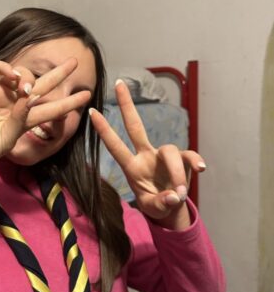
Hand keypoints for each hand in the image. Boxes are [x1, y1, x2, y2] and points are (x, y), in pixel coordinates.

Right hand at [0, 57, 91, 176]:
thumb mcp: (8, 140)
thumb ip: (20, 120)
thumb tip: (30, 97)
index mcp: (24, 119)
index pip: (52, 108)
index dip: (69, 102)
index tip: (87, 95)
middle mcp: (14, 103)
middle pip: (42, 84)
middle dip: (59, 74)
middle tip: (75, 62)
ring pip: (21, 73)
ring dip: (28, 76)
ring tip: (25, 88)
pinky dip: (7, 67)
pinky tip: (12, 77)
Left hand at [88, 80, 205, 223]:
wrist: (172, 208)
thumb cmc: (156, 205)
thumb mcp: (153, 208)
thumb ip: (161, 203)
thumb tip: (174, 196)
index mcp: (132, 168)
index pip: (115, 146)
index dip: (104, 131)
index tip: (91, 112)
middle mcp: (146, 156)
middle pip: (135, 127)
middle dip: (126, 105)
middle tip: (118, 83)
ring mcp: (163, 156)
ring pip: (169, 150)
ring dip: (175, 173)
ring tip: (178, 194)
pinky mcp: (182, 160)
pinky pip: (189, 156)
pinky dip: (195, 161)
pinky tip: (200, 169)